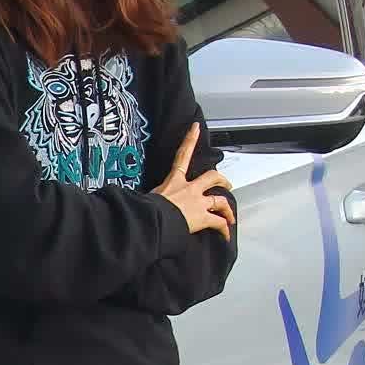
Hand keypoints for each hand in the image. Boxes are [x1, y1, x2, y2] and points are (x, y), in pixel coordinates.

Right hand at [154, 123, 234, 238]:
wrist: (153, 220)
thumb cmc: (146, 209)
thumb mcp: (146, 196)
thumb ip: (149, 196)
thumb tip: (134, 201)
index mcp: (174, 181)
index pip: (182, 155)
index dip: (190, 140)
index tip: (196, 128)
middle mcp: (190, 189)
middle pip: (212, 177)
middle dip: (221, 179)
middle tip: (226, 183)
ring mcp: (198, 202)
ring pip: (220, 201)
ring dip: (227, 208)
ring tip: (230, 215)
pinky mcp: (203, 217)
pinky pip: (219, 223)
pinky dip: (224, 229)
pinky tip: (226, 236)